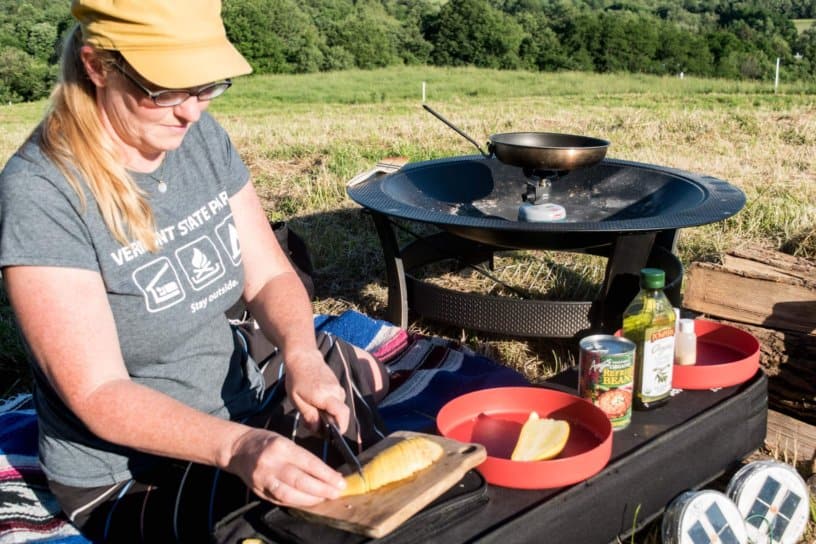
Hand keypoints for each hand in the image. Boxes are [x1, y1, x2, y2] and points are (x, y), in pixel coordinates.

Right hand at [227, 428, 345, 505]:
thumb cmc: (265, 442)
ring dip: (310, 499)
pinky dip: (296, 502)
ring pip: (289, 494)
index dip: (326, 474)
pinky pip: (280, 500)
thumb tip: (327, 473)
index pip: (308, 463)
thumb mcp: (285, 441)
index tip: (340, 481)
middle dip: (321, 489)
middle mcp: (271, 463)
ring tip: (324, 499)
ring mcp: (263, 479)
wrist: (237, 449)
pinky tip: (308, 502)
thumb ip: (303, 456)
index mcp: (281, 447)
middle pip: (299, 481)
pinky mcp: (259, 491)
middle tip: (337, 492)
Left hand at [285, 349, 349, 432]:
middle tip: (315, 425)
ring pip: (339, 409)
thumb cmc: (297, 379)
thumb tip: (317, 430)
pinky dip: (329, 408)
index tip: (332, 435)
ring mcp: (339, 388)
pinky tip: (317, 405)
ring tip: (313, 412)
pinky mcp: (338, 386)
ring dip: (329, 415)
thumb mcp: (297, 399)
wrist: (304, 357)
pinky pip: (337, 402)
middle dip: (332, 424)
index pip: (342, 414)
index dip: (341, 427)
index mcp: (326, 396)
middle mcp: (336, 392)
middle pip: (341, 415)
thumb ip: (308, 415)